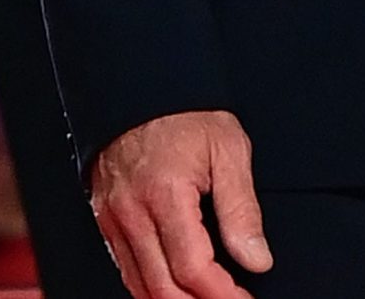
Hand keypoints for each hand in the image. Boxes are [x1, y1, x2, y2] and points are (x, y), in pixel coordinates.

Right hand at [91, 109, 270, 298]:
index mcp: (166, 195)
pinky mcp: (106, 221)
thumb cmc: (187, 113)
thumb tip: (257, 259)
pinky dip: (152, 289)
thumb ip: (242, 209)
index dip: (222, 295)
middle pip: (163, 289)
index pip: (193, 269)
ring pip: (141, 287)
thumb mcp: (229, 149)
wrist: (140, 86)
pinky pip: (127, 270)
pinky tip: (177, 289)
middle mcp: (132, 214)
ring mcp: (114, 220)